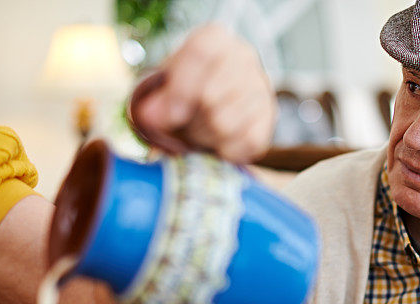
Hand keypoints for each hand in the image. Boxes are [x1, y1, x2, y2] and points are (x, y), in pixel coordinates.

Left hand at [133, 24, 275, 162]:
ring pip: (225, 124)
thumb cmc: (188, 90)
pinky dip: (225, 149)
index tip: (170, 115)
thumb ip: (158, 99)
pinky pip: (243, 143)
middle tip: (183, 123)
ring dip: (205, 136)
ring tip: (201, 129)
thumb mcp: (167, 86)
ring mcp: (261, 88)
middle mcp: (244, 57)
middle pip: (211, 96)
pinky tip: (220, 140)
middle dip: (190, 119)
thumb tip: (151, 117)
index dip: (181, 89)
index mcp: (216, 39)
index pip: (200, 55)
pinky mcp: (269, 118)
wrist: (217, 101)